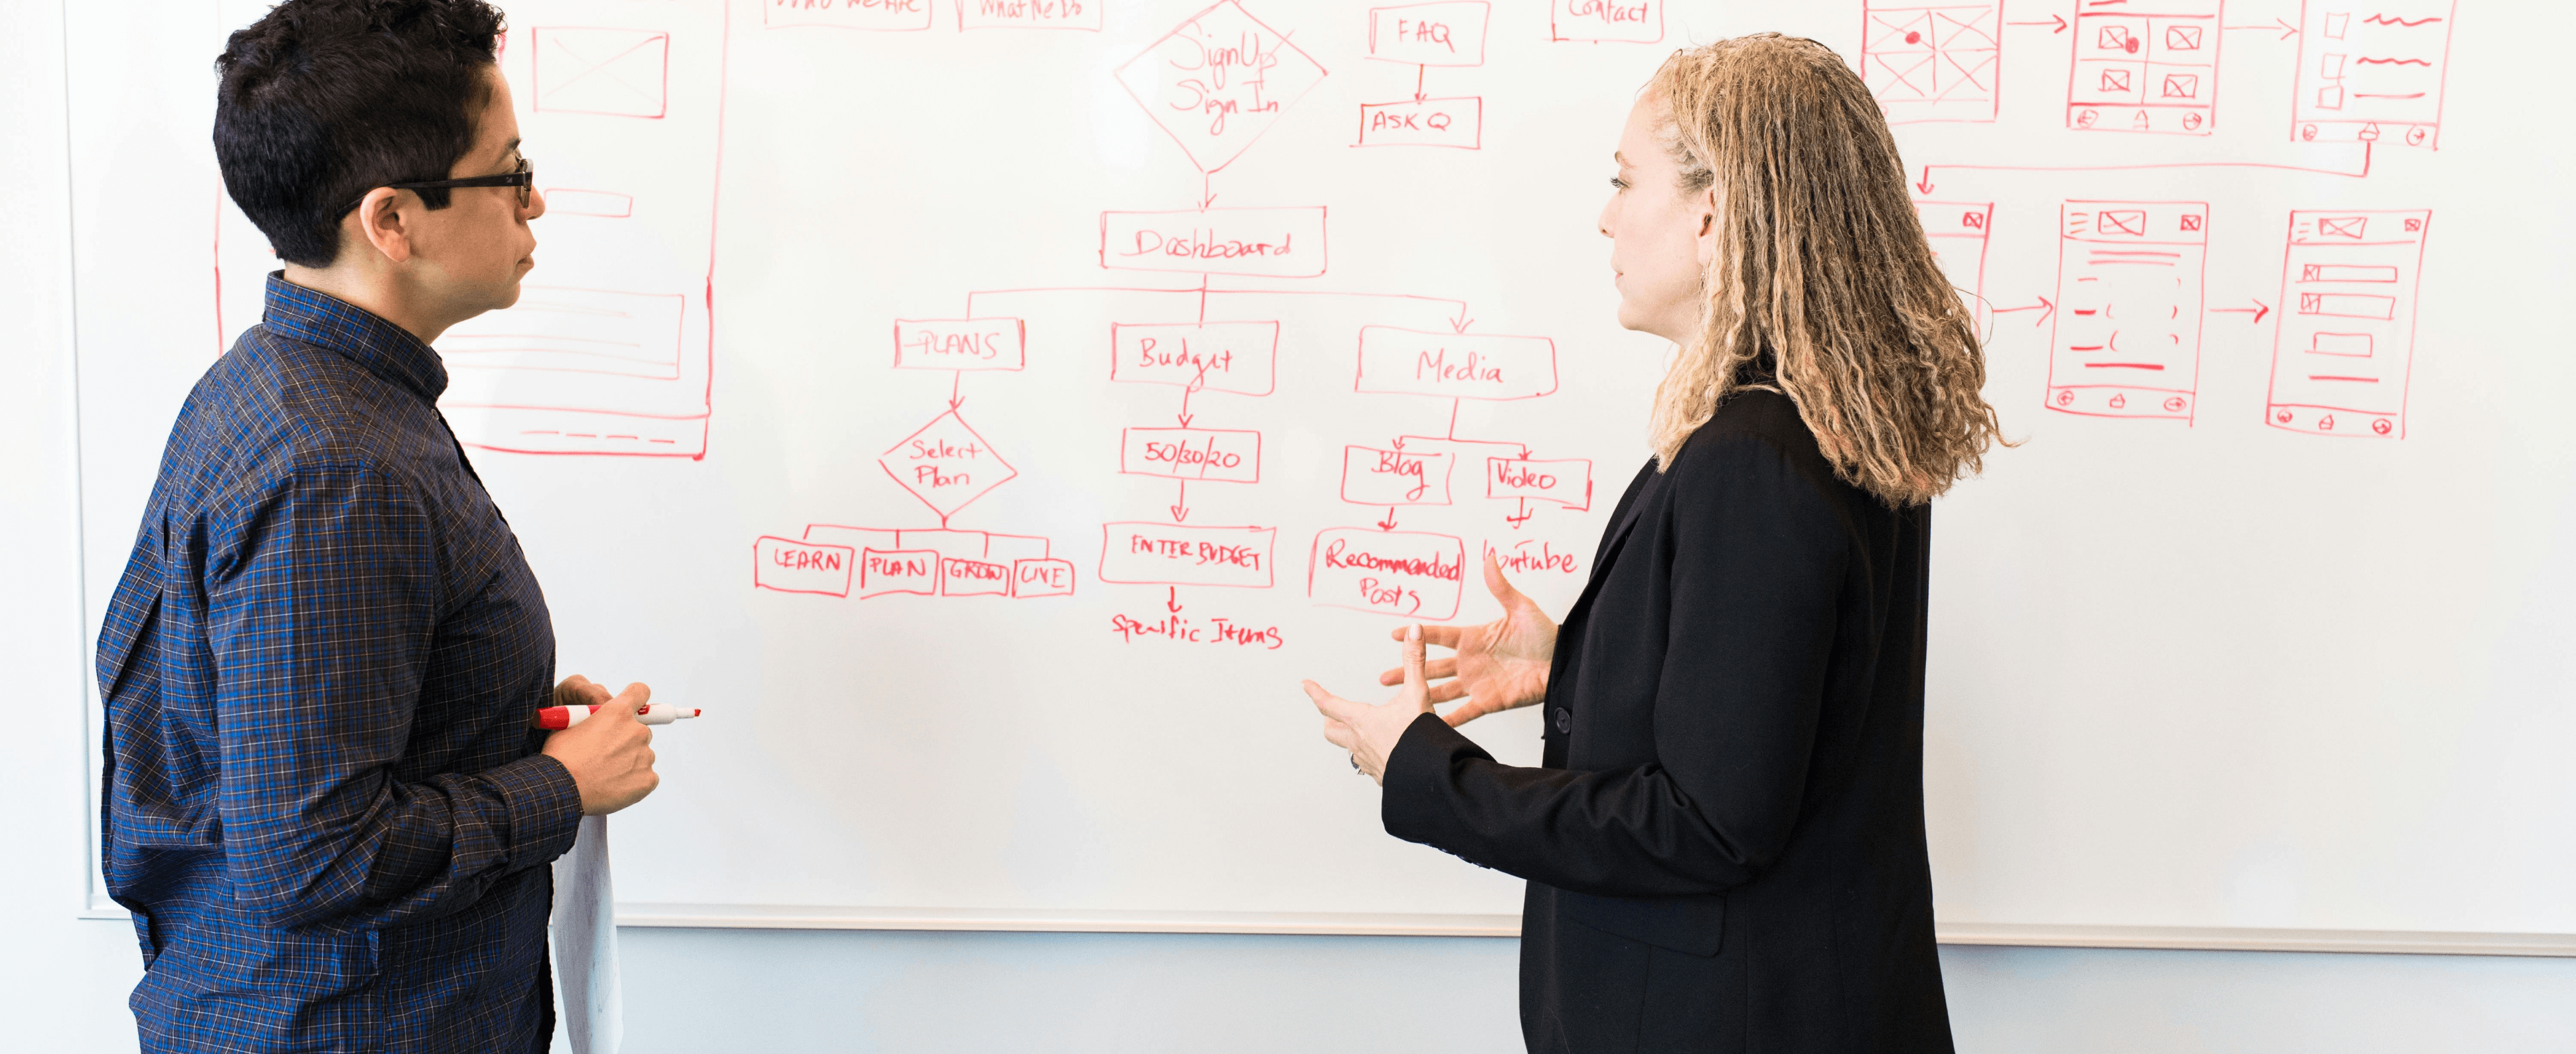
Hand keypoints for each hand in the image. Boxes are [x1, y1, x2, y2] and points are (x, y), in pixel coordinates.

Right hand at [541, 676, 660, 814]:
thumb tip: (595, 716)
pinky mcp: (648, 779)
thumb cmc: (560, 757)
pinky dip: (634, 781)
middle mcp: (637, 730)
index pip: (640, 692)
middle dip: (627, 738)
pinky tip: (614, 787)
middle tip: (606, 753)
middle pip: (640, 729)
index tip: (631, 709)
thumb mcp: (570, 725)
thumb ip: (592, 717)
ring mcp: (645, 756)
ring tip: (604, 774)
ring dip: (629, 761)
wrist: (561, 790)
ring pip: (643, 754)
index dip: (635, 699)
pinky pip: (646, 777)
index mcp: (618, 712)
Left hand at [1301, 626, 1433, 784]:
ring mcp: (1369, 762)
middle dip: (1328, 720)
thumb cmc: (1421, 737)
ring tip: (1359, 731)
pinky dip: (1370, 755)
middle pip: (1331, 731)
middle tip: (1328, 712)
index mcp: (1362, 720)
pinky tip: (1383, 752)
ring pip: (1349, 750)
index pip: (1329, 704)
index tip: (1305, 684)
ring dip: (1350, 738)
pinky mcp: (1381, 776)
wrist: (1431, 776)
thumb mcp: (1418, 693)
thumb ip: (1415, 661)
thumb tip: (1414, 631)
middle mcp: (1359, 742)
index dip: (1315, 692)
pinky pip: (1367, 765)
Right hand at [1380, 549, 1556, 726]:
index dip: (1417, 635)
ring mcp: (1477, 683)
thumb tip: (1490, 556)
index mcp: (1474, 638)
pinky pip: (1464, 713)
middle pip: (1432, 667)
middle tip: (1384, 678)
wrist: (1562, 663)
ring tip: (1399, 701)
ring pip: (1441, 691)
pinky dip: (1448, 720)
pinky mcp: (1489, 701)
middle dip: (1408, 671)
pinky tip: (1430, 724)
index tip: (1396, 634)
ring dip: (1420, 695)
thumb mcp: (1520, 608)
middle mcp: (1470, 662)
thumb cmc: (1545, 635)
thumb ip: (1500, 586)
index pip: (1439, 636)